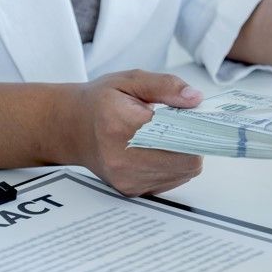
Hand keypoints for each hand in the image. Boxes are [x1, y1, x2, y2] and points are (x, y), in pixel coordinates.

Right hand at [65, 70, 204, 196]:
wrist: (69, 128)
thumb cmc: (100, 102)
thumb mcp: (131, 80)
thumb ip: (165, 86)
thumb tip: (195, 99)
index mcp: (122, 125)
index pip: (177, 139)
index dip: (196, 130)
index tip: (202, 119)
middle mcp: (122, 159)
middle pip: (187, 161)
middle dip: (193, 142)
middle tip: (185, 124)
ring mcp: (126, 179)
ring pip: (182, 173)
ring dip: (184, 155)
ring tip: (168, 135)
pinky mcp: (130, 190)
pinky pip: (170, 181)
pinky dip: (173, 165)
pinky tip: (159, 149)